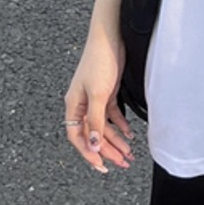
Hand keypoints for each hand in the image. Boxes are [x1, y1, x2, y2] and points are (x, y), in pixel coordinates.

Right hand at [64, 21, 134, 172]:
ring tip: (129, 153)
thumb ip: (95, 121)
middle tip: (121, 163)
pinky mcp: (107, 93)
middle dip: (107, 150)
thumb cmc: (99, 62)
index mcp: (74, 105)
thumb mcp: (98, 95)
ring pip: (104, 127)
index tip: (101, 166)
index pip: (77, 136)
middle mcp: (82, 104)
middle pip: (92, 134)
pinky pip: (112, 115)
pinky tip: (129, 133)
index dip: (88, 152)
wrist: (110, 38)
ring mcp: (95, 99)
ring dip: (116, 140)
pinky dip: (120, 125)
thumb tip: (93, 145)